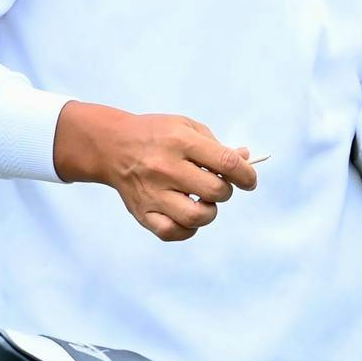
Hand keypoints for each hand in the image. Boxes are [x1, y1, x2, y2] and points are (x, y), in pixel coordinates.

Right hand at [53, 101, 259, 241]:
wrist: (112, 145)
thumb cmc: (157, 135)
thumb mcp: (186, 127)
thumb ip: (217, 145)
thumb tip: (246, 159)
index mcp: (180, 141)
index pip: (226, 163)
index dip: (246, 175)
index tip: (249, 181)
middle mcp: (165, 167)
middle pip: (215, 191)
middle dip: (226, 191)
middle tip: (219, 186)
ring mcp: (152, 192)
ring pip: (197, 217)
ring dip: (210, 212)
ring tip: (203, 201)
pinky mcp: (142, 212)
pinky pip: (172, 232)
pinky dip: (187, 229)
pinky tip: (187, 215)